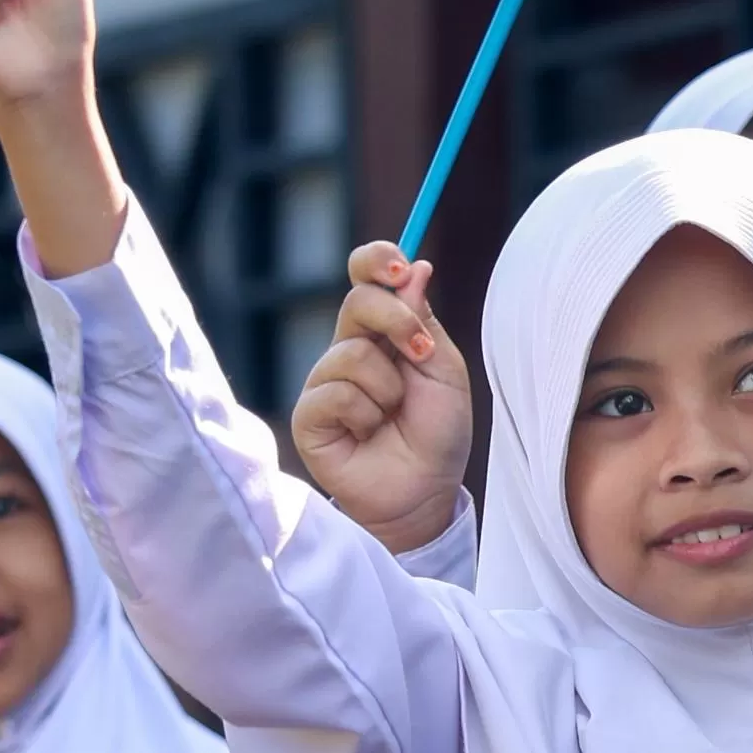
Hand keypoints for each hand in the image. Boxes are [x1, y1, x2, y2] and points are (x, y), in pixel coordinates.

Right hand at [291, 241, 473, 550]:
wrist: (425, 491)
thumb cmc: (437, 433)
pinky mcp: (309, 415)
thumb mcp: (444, 370)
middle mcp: (347, 349)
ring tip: (392, 415)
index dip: (377, 261)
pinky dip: (365, 413)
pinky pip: (335, 393)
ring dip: (388, 388)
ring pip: (350, 354)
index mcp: (381, 331)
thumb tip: (416, 268)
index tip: (400, 269)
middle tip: (420, 353)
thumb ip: (423, 321)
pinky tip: (368, 433)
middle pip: (356, 302)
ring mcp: (324, 381)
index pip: (364, 278)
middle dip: (396, 321)